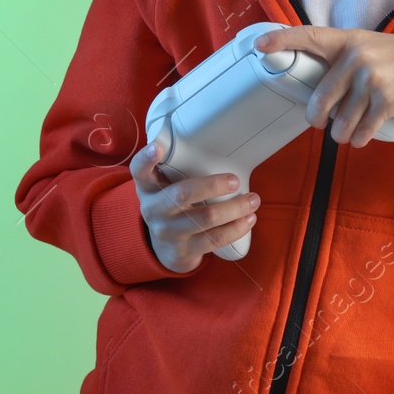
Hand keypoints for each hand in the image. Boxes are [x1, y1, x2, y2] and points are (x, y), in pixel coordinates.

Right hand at [129, 139, 259, 272]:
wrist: (164, 249)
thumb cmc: (171, 206)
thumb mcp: (163, 187)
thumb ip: (175, 168)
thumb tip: (215, 142)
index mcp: (148, 188)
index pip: (139, 170)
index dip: (147, 158)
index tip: (158, 147)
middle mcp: (153, 210)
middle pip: (183, 194)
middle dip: (213, 185)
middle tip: (236, 180)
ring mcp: (168, 232)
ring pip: (206, 218)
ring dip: (235, 208)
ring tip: (253, 200)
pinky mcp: (184, 251)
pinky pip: (214, 239)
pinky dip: (236, 228)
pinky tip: (248, 219)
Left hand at [253, 26, 393, 147]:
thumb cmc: (388, 58)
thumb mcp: (363, 45)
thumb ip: (336, 58)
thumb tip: (305, 80)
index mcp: (346, 41)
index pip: (309, 36)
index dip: (283, 39)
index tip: (261, 45)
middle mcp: (357, 57)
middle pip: (322, 98)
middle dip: (317, 117)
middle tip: (319, 122)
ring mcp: (373, 79)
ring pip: (341, 120)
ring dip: (341, 133)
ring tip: (346, 130)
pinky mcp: (387, 100)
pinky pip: (362, 131)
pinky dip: (359, 139)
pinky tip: (360, 136)